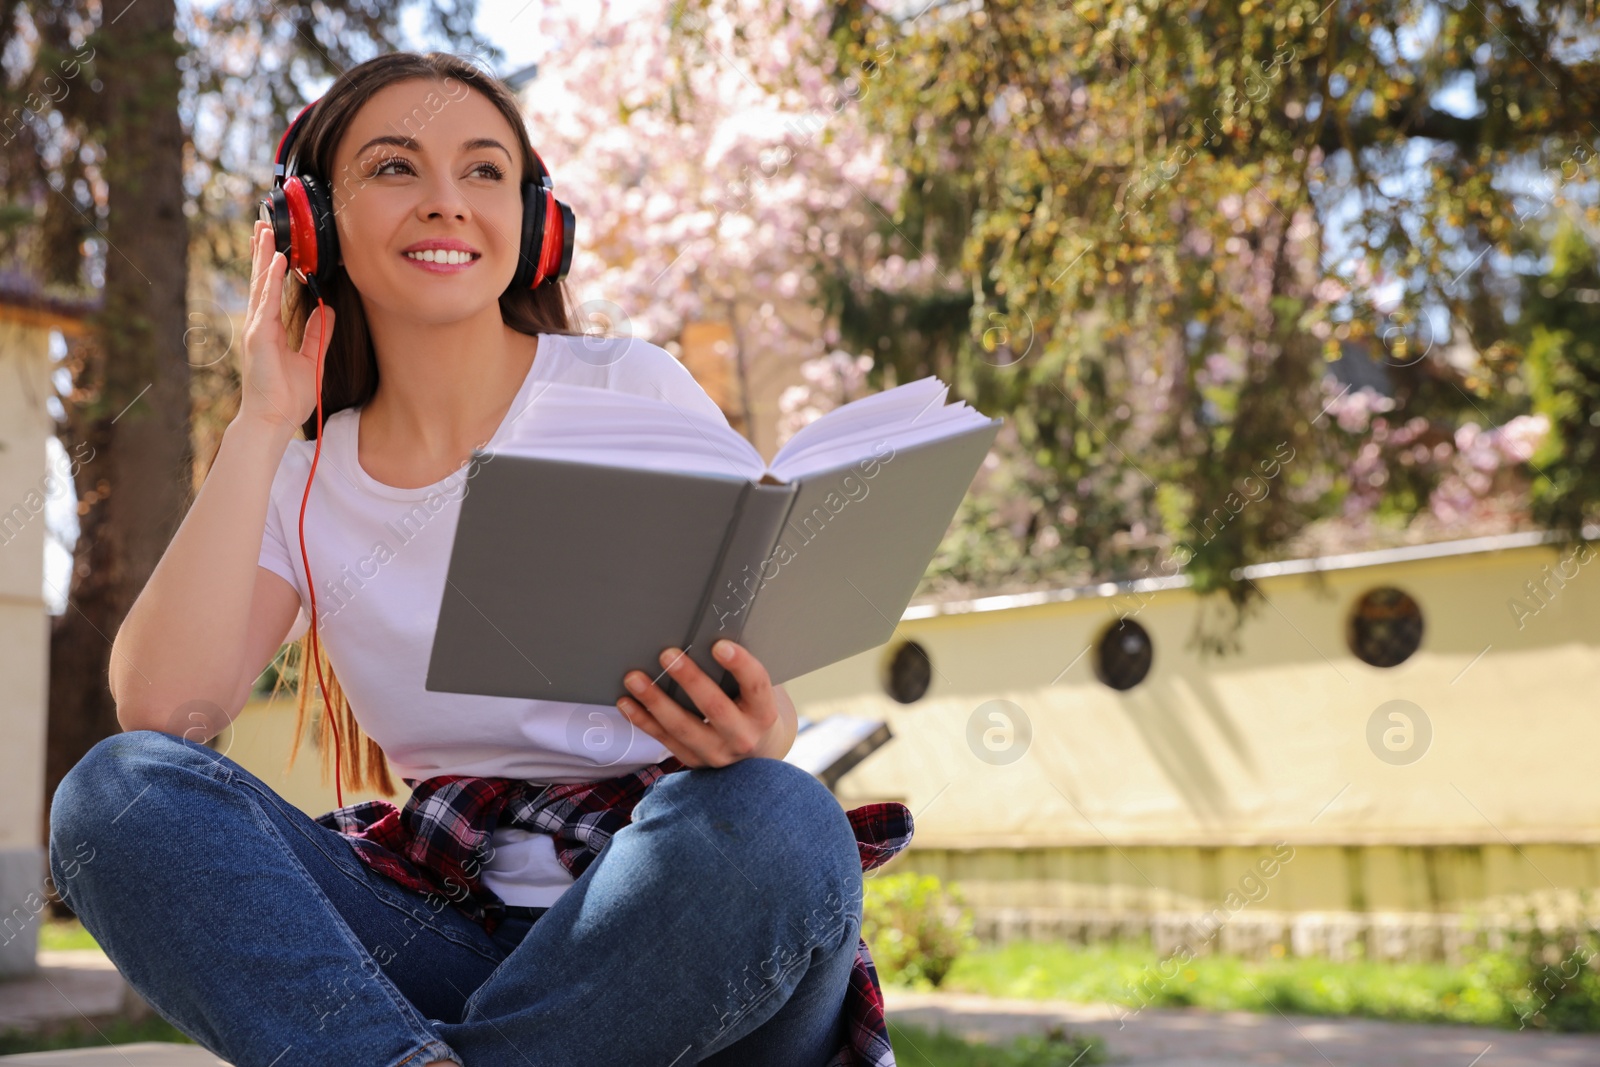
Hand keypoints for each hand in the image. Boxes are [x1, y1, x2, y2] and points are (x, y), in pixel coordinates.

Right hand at [237, 219, 334, 433]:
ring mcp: (256, 329)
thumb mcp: (312, 359)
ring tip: (266, 231)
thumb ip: (319, 333)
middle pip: (261, 281)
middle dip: (263, 252)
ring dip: (264, 257)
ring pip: (261, 285)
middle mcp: (260, 325)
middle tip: (264, 224)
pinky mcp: (258, 338)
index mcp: (271, 328)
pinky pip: (267, 304)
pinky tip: (277, 262)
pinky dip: (271, 282)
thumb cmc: (288, 396)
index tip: (278, 242)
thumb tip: (329, 310)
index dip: (274, 266)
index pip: (271, 290)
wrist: (273, 420)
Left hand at [618, 639, 796, 767]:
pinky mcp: (693, 760)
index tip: (720, 645)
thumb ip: (740, 673)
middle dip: (689, 679)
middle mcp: (742, 737)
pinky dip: (643, 720)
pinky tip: (627, 702)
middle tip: (667, 654)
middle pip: (714, 708)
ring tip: (634, 678)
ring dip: (655, 700)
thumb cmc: (753, 709)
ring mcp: (716, 753)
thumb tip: (708, 633)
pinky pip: (664, 739)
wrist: (756, 754)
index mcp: (764, 713)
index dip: (740, 665)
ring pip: (682, 727)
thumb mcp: (758, 694)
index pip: (756, 686)